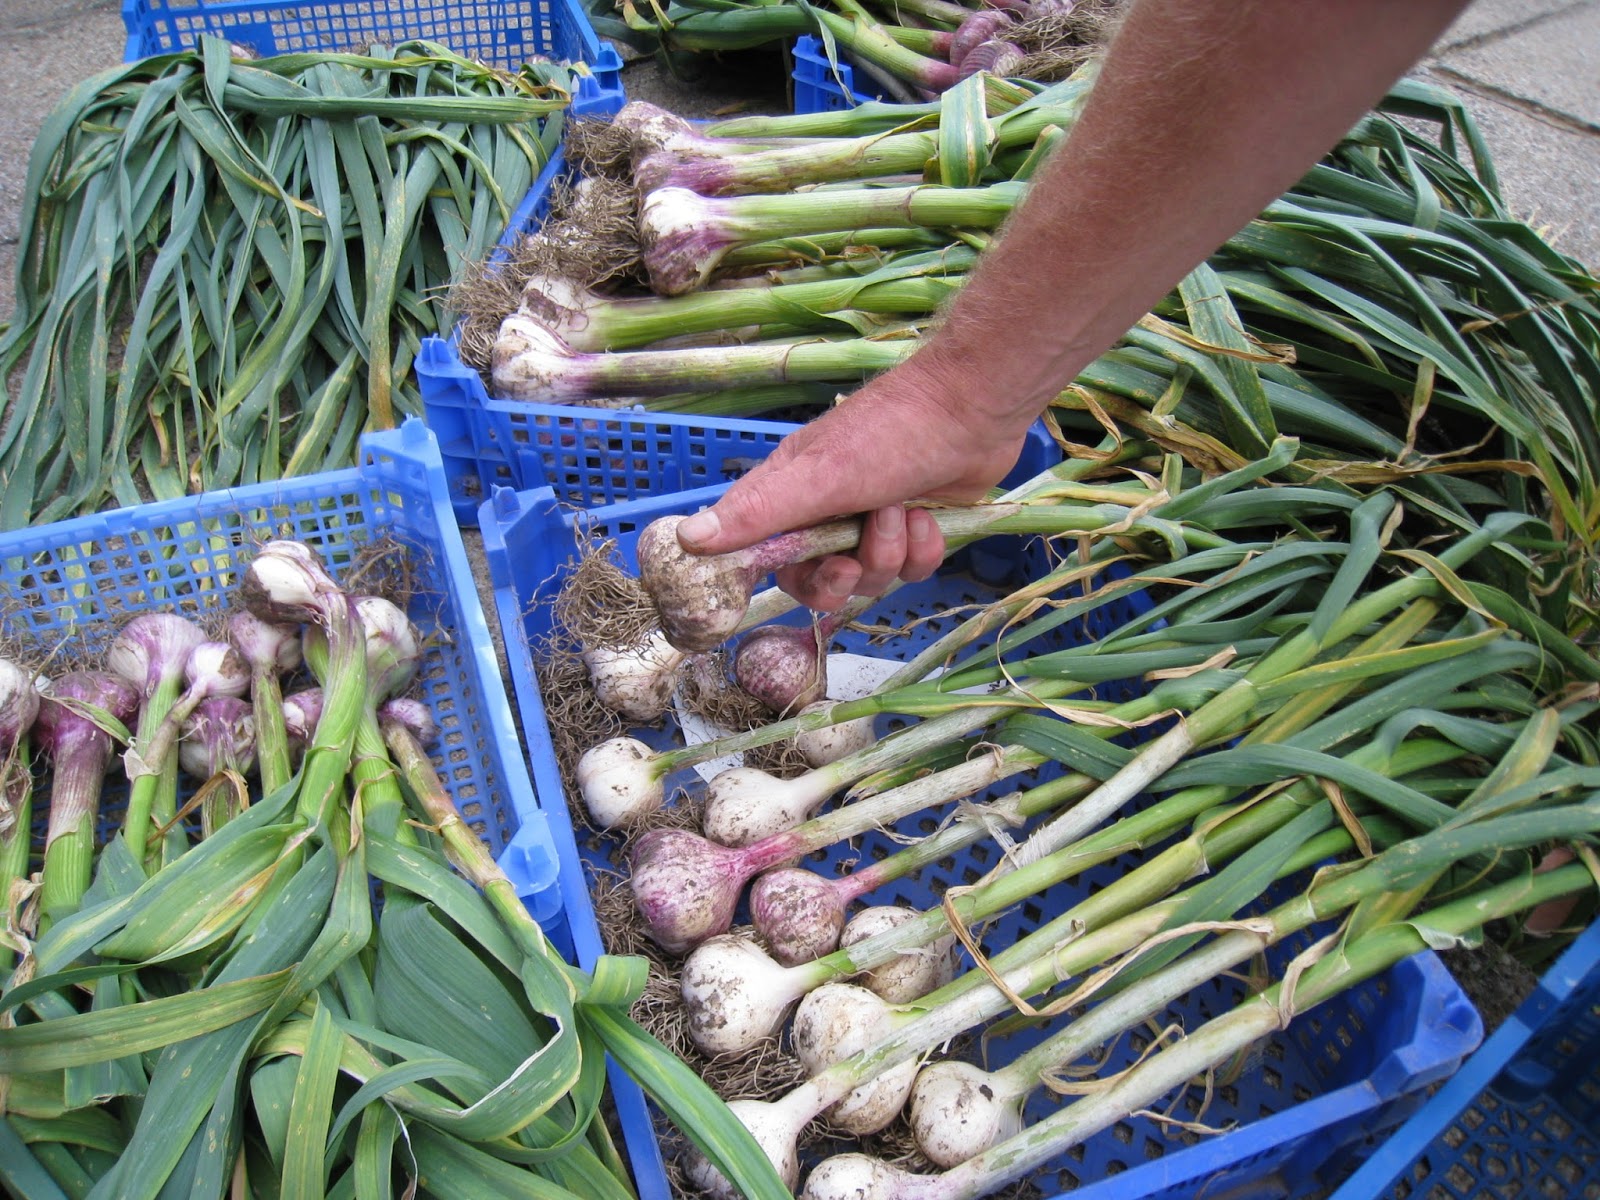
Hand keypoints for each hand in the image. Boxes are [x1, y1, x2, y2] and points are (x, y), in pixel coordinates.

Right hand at [674, 356, 1033, 609]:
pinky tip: (929, 518)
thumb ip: (758, 513)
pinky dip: (922, 549)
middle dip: (841, 577)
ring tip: (903, 511)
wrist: (973, 409)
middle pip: (817, 582)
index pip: (759, 554)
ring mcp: (871, 523)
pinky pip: (909, 570)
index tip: (792, 578)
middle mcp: (826, 513)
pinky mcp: (913, 532)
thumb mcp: (818, 477)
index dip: (771, 576)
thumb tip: (687, 539)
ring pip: (869, 579)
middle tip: (853, 558)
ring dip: (888, 552)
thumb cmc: (890, 434)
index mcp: (790, 496)